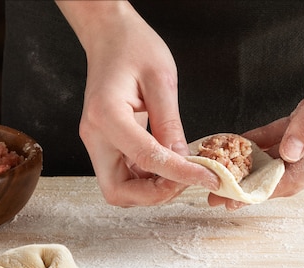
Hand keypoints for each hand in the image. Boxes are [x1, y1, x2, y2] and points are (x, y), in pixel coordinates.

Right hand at [56, 1, 218, 206]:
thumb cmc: (133, 47)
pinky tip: (170, 163)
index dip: (180, 174)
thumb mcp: (162, 80)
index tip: (208, 177)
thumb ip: (170, 123)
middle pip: (119, 191)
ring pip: (121, 189)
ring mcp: (98, 143)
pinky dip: (149, 178)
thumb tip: (183, 159)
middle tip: (185, 179)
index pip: (146, 158)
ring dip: (153, 189)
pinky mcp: (107, 145)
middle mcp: (96, 136)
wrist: (110, 36)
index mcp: (106, 116)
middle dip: (155, 194)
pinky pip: (126, 175)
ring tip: (182, 171)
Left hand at [209, 0, 303, 209]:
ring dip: (254, 167)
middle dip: (254, 185)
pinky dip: (262, 141)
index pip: (298, 176)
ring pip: (283, 158)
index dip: (266, 189)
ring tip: (225, 175)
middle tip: (221, 195)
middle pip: (287, 174)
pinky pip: (283, 136)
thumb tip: (288, 154)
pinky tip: (240, 144)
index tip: (238, 197)